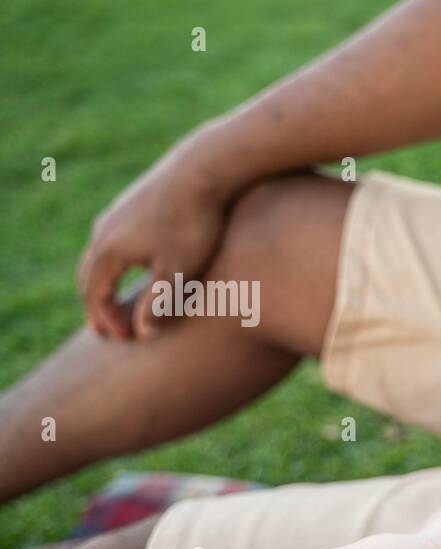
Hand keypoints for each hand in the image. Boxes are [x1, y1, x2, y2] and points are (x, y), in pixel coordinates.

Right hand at [76, 128, 237, 340]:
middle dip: (99, 305)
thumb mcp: (179, 270)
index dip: (108, 322)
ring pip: (102, 255)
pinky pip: (117, 240)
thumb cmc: (194, 223)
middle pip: (90, 276)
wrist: (204, 168)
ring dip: (108, 283)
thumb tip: (143, 333)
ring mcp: (117, 212)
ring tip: (122, 302)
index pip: (95, 295)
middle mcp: (103, 229)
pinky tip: (141, 267)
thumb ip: (160, 303)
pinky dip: (119, 263)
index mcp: (108, 250)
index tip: (126, 341)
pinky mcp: (135, 202)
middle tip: (111, 330)